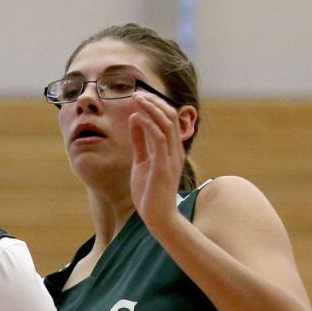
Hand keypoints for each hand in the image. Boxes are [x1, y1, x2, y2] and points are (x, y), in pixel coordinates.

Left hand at [129, 93, 188, 229]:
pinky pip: (160, 139)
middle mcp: (175, 150)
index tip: (139, 96)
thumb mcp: (141, 162)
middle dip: (153, 102)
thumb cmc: (149, 193)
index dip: (155, 105)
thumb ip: (140, 141)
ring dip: (151, 109)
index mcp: (171, 149)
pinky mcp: (164, 166)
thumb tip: (137, 119)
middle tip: (137, 93)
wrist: (157, 217)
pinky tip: (139, 116)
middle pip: (169, 117)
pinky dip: (150, 125)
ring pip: (166, 124)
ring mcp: (171, 157)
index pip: (168, 120)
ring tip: (137, 98)